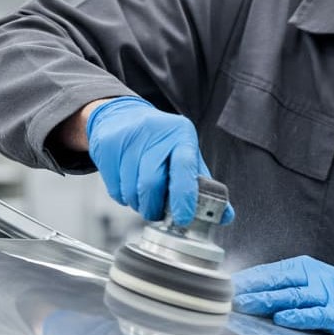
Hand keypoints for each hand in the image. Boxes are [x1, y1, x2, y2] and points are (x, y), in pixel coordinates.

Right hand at [86, 96, 231, 225]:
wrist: (123, 116)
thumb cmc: (159, 141)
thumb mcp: (185, 153)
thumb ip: (202, 184)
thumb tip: (225, 215)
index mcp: (181, 134)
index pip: (184, 167)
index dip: (184, 197)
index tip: (183, 218)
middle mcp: (155, 132)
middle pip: (152, 183)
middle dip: (153, 208)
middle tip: (156, 213)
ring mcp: (129, 137)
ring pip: (131, 190)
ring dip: (138, 204)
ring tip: (142, 197)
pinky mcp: (108, 145)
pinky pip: (115, 188)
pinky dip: (122, 197)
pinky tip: (128, 185)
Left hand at [232, 255, 333, 334]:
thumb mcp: (311, 285)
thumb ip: (283, 289)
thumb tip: (247, 297)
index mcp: (302, 268)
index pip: (266, 272)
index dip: (244, 280)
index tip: (219, 287)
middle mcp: (312, 277)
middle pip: (275, 282)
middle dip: (248, 289)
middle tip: (224, 296)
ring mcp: (327, 295)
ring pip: (291, 296)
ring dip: (266, 300)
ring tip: (245, 305)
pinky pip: (316, 315)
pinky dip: (299, 317)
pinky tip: (283, 320)